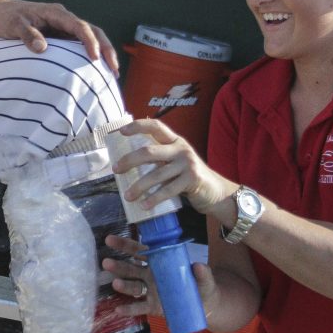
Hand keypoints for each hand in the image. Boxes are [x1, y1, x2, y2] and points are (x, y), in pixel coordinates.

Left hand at [0, 0, 118, 72]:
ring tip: (111, 74)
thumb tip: (42, 49)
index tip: (95, 58)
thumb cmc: (8, 17)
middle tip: (113, 69)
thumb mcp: (14, 24)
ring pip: (89, 39)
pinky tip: (95, 71)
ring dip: (102, 54)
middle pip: (93, 31)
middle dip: (105, 49)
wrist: (0, 13)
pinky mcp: (61, 38)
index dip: (89, 41)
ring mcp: (64, 29)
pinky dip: (89, 57)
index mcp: (57, 14)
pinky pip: (79, 47)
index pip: (79, 26)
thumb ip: (28, 35)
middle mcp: (64, 20)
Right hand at [101, 233, 217, 319]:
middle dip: (118, 266)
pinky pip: (139, 307)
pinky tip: (118, 309)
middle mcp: (151, 275)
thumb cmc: (202, 286)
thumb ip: (203, 273)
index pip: (139, 251)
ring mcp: (150, 291)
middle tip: (106, 262)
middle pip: (131, 268)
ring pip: (133, 286)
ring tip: (114, 283)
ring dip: (122, 285)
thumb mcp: (205, 279)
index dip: (125, 245)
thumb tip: (198, 265)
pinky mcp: (153, 306)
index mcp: (160, 262)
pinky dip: (129, 308)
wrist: (205, 306)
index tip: (110, 240)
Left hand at [111, 119, 234, 214]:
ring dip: (139, 186)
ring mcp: (187, 164)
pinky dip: (154, 199)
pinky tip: (144, 205)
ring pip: (156, 175)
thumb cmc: (189, 177)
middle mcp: (181, 149)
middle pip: (149, 151)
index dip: (138, 126)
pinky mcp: (192, 179)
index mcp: (175, 141)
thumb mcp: (176, 161)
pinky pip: (168, 190)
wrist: (216, 191)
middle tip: (116, 170)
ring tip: (127, 196)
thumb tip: (128, 164)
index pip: (156, 126)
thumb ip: (160, 158)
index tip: (121, 132)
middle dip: (129, 161)